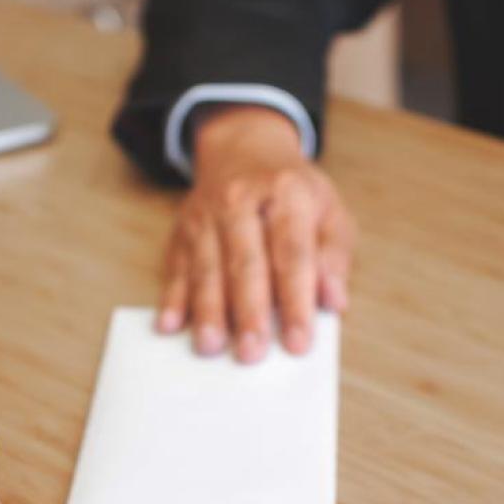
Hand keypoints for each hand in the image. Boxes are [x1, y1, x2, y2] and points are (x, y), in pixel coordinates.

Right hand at [160, 104, 353, 362]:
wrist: (243, 151)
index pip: (293, 254)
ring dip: (207, 311)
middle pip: (245, 262)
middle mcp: (241, 201)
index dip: (297, 300)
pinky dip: (171, 298)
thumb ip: (334, 255)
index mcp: (287, 194)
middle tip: (252, 353)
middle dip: (248, 311)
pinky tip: (169, 325)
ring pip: (206, 268)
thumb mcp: (328, 210)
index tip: (300, 342)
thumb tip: (334, 300)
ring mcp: (206, 216)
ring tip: (211, 346)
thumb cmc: (292, 193)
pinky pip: (176, 268)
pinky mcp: (182, 231)